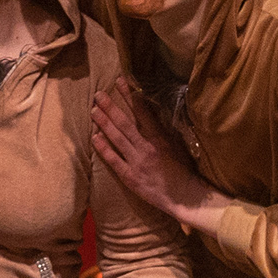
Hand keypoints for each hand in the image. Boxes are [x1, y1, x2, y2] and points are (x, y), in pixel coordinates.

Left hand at [92, 83, 222, 236]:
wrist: (184, 196)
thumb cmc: (183, 169)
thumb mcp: (177, 144)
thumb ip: (164, 129)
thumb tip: (153, 111)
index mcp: (160, 137)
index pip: (142, 111)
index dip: (130, 95)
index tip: (120, 81)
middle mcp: (146, 146)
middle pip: (125, 123)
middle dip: (110, 106)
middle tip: (98, 94)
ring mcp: (137, 162)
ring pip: (117, 138)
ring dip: (103, 123)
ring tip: (93, 110)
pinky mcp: (130, 176)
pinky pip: (113, 160)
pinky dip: (103, 148)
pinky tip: (94, 137)